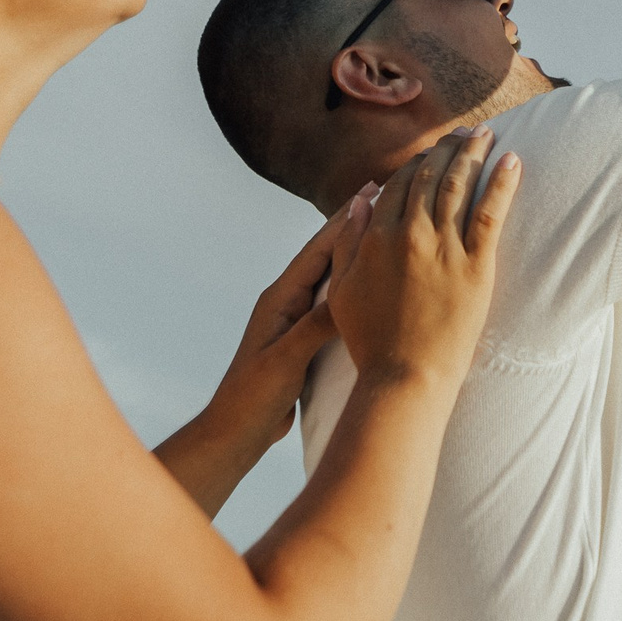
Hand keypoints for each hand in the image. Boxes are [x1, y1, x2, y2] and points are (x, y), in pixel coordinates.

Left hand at [201, 204, 365, 450]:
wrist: (236, 430)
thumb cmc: (254, 396)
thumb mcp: (287, 359)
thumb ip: (315, 326)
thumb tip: (349, 295)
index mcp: (280, 298)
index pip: (318, 249)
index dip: (346, 220)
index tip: (373, 190)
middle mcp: (286, 301)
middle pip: (326, 253)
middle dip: (354, 225)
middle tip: (385, 195)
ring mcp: (294, 318)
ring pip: (332, 275)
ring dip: (355, 251)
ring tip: (384, 228)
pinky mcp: (303, 337)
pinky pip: (334, 301)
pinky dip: (354, 284)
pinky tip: (371, 281)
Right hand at [330, 128, 520, 392]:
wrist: (406, 376)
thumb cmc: (371, 340)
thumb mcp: (342, 288)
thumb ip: (348, 240)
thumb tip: (361, 198)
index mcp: (376, 237)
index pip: (398, 183)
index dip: (417, 161)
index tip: (433, 150)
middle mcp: (410, 234)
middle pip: (431, 176)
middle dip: (450, 148)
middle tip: (467, 132)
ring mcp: (444, 248)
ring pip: (460, 186)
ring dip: (474, 154)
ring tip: (488, 134)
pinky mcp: (476, 266)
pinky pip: (491, 214)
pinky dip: (503, 183)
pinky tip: (513, 161)